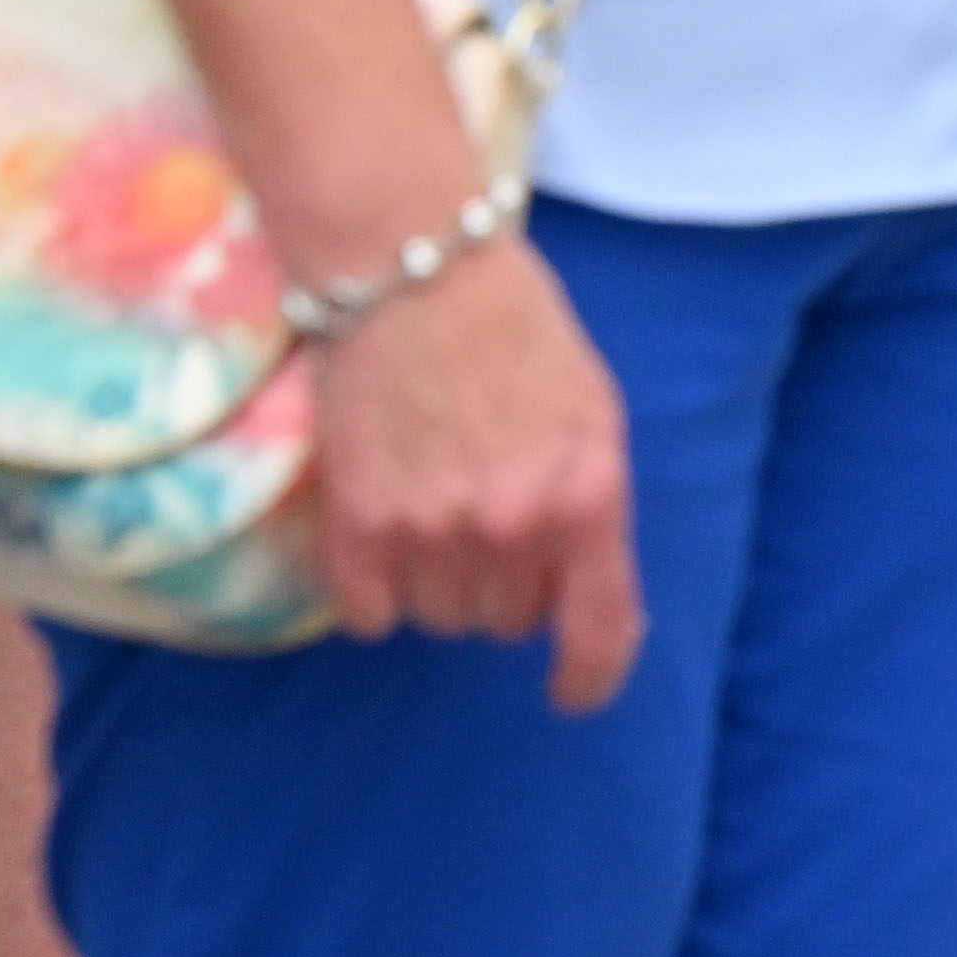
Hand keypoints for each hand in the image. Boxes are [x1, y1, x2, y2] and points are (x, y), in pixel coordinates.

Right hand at [303, 230, 643, 709]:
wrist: (411, 265)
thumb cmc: (516, 331)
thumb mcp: (592, 410)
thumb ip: (592, 504)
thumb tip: (581, 594)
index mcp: (586, 495)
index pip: (598, 631)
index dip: (589, 677)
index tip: (570, 691)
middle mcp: (512, 526)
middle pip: (507, 622)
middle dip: (506, 581)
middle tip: (487, 509)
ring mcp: (431, 530)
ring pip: (440, 618)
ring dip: (440, 580)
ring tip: (436, 499)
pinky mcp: (359, 525)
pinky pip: (370, 613)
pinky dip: (375, 585)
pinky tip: (385, 523)